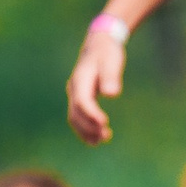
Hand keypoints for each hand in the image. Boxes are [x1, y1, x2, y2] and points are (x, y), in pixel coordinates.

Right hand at [66, 27, 124, 144]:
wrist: (99, 46)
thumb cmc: (107, 53)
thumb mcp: (111, 61)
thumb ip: (111, 77)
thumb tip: (111, 94)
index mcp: (80, 80)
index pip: (82, 101)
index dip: (91, 114)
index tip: (104, 124)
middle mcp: (74, 89)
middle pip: (75, 113)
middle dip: (89, 127)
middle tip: (106, 136)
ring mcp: (74, 95)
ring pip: (74, 118)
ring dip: (86, 131)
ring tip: (102, 140)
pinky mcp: (79, 100)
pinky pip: (77, 118)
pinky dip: (85, 129)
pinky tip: (96, 140)